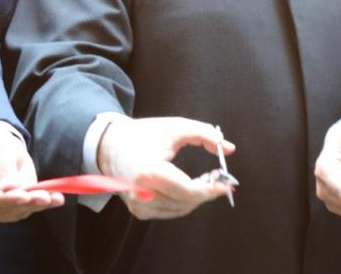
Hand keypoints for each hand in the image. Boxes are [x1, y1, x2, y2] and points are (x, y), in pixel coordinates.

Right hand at [0, 124, 63, 222]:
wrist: (3, 152)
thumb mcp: (0, 151)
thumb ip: (4, 169)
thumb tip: (9, 188)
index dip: (5, 199)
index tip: (22, 196)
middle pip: (4, 208)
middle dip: (26, 203)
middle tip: (44, 198)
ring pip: (18, 210)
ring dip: (37, 205)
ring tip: (53, 198)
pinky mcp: (13, 209)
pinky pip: (28, 208)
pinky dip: (43, 204)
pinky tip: (56, 198)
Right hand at [99, 116, 236, 219]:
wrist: (110, 145)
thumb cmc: (144, 134)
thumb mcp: (176, 127)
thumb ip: (205, 134)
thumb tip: (230, 149)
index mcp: (149, 173)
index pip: (186, 191)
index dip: (209, 189)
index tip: (227, 183)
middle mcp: (141, 194)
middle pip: (185, 202)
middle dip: (206, 192)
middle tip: (220, 178)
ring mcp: (138, 205)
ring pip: (179, 209)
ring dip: (196, 197)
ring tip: (207, 179)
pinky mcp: (138, 211)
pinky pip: (169, 211)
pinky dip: (183, 201)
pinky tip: (190, 186)